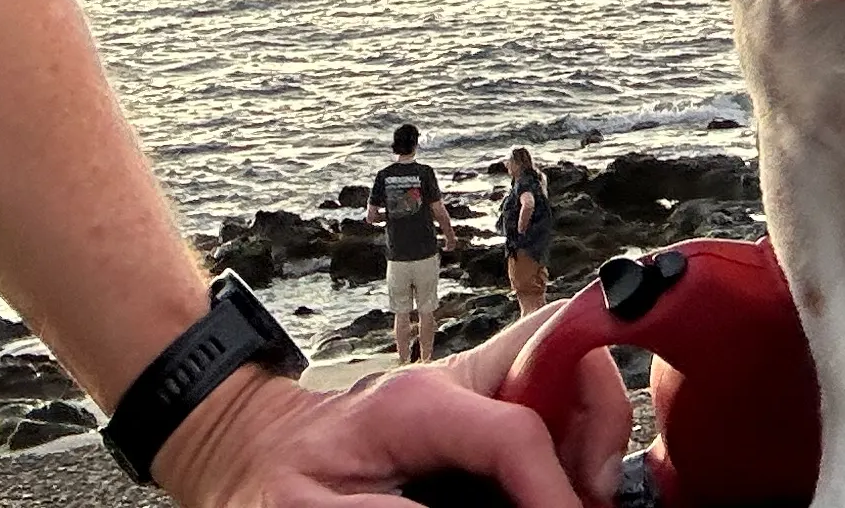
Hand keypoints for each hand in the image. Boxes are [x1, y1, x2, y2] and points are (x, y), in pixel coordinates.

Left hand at [151, 309, 628, 507]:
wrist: (246, 451)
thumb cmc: (270, 483)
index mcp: (418, 403)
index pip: (517, 429)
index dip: (556, 490)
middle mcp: (453, 382)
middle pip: (563, 351)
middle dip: (598, 417)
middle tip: (592, 494)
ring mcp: (468, 392)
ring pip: (566, 373)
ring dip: (590, 430)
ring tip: (579, 496)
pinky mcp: (474, 415)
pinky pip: (546, 408)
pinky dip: (569, 444)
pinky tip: (553, 492)